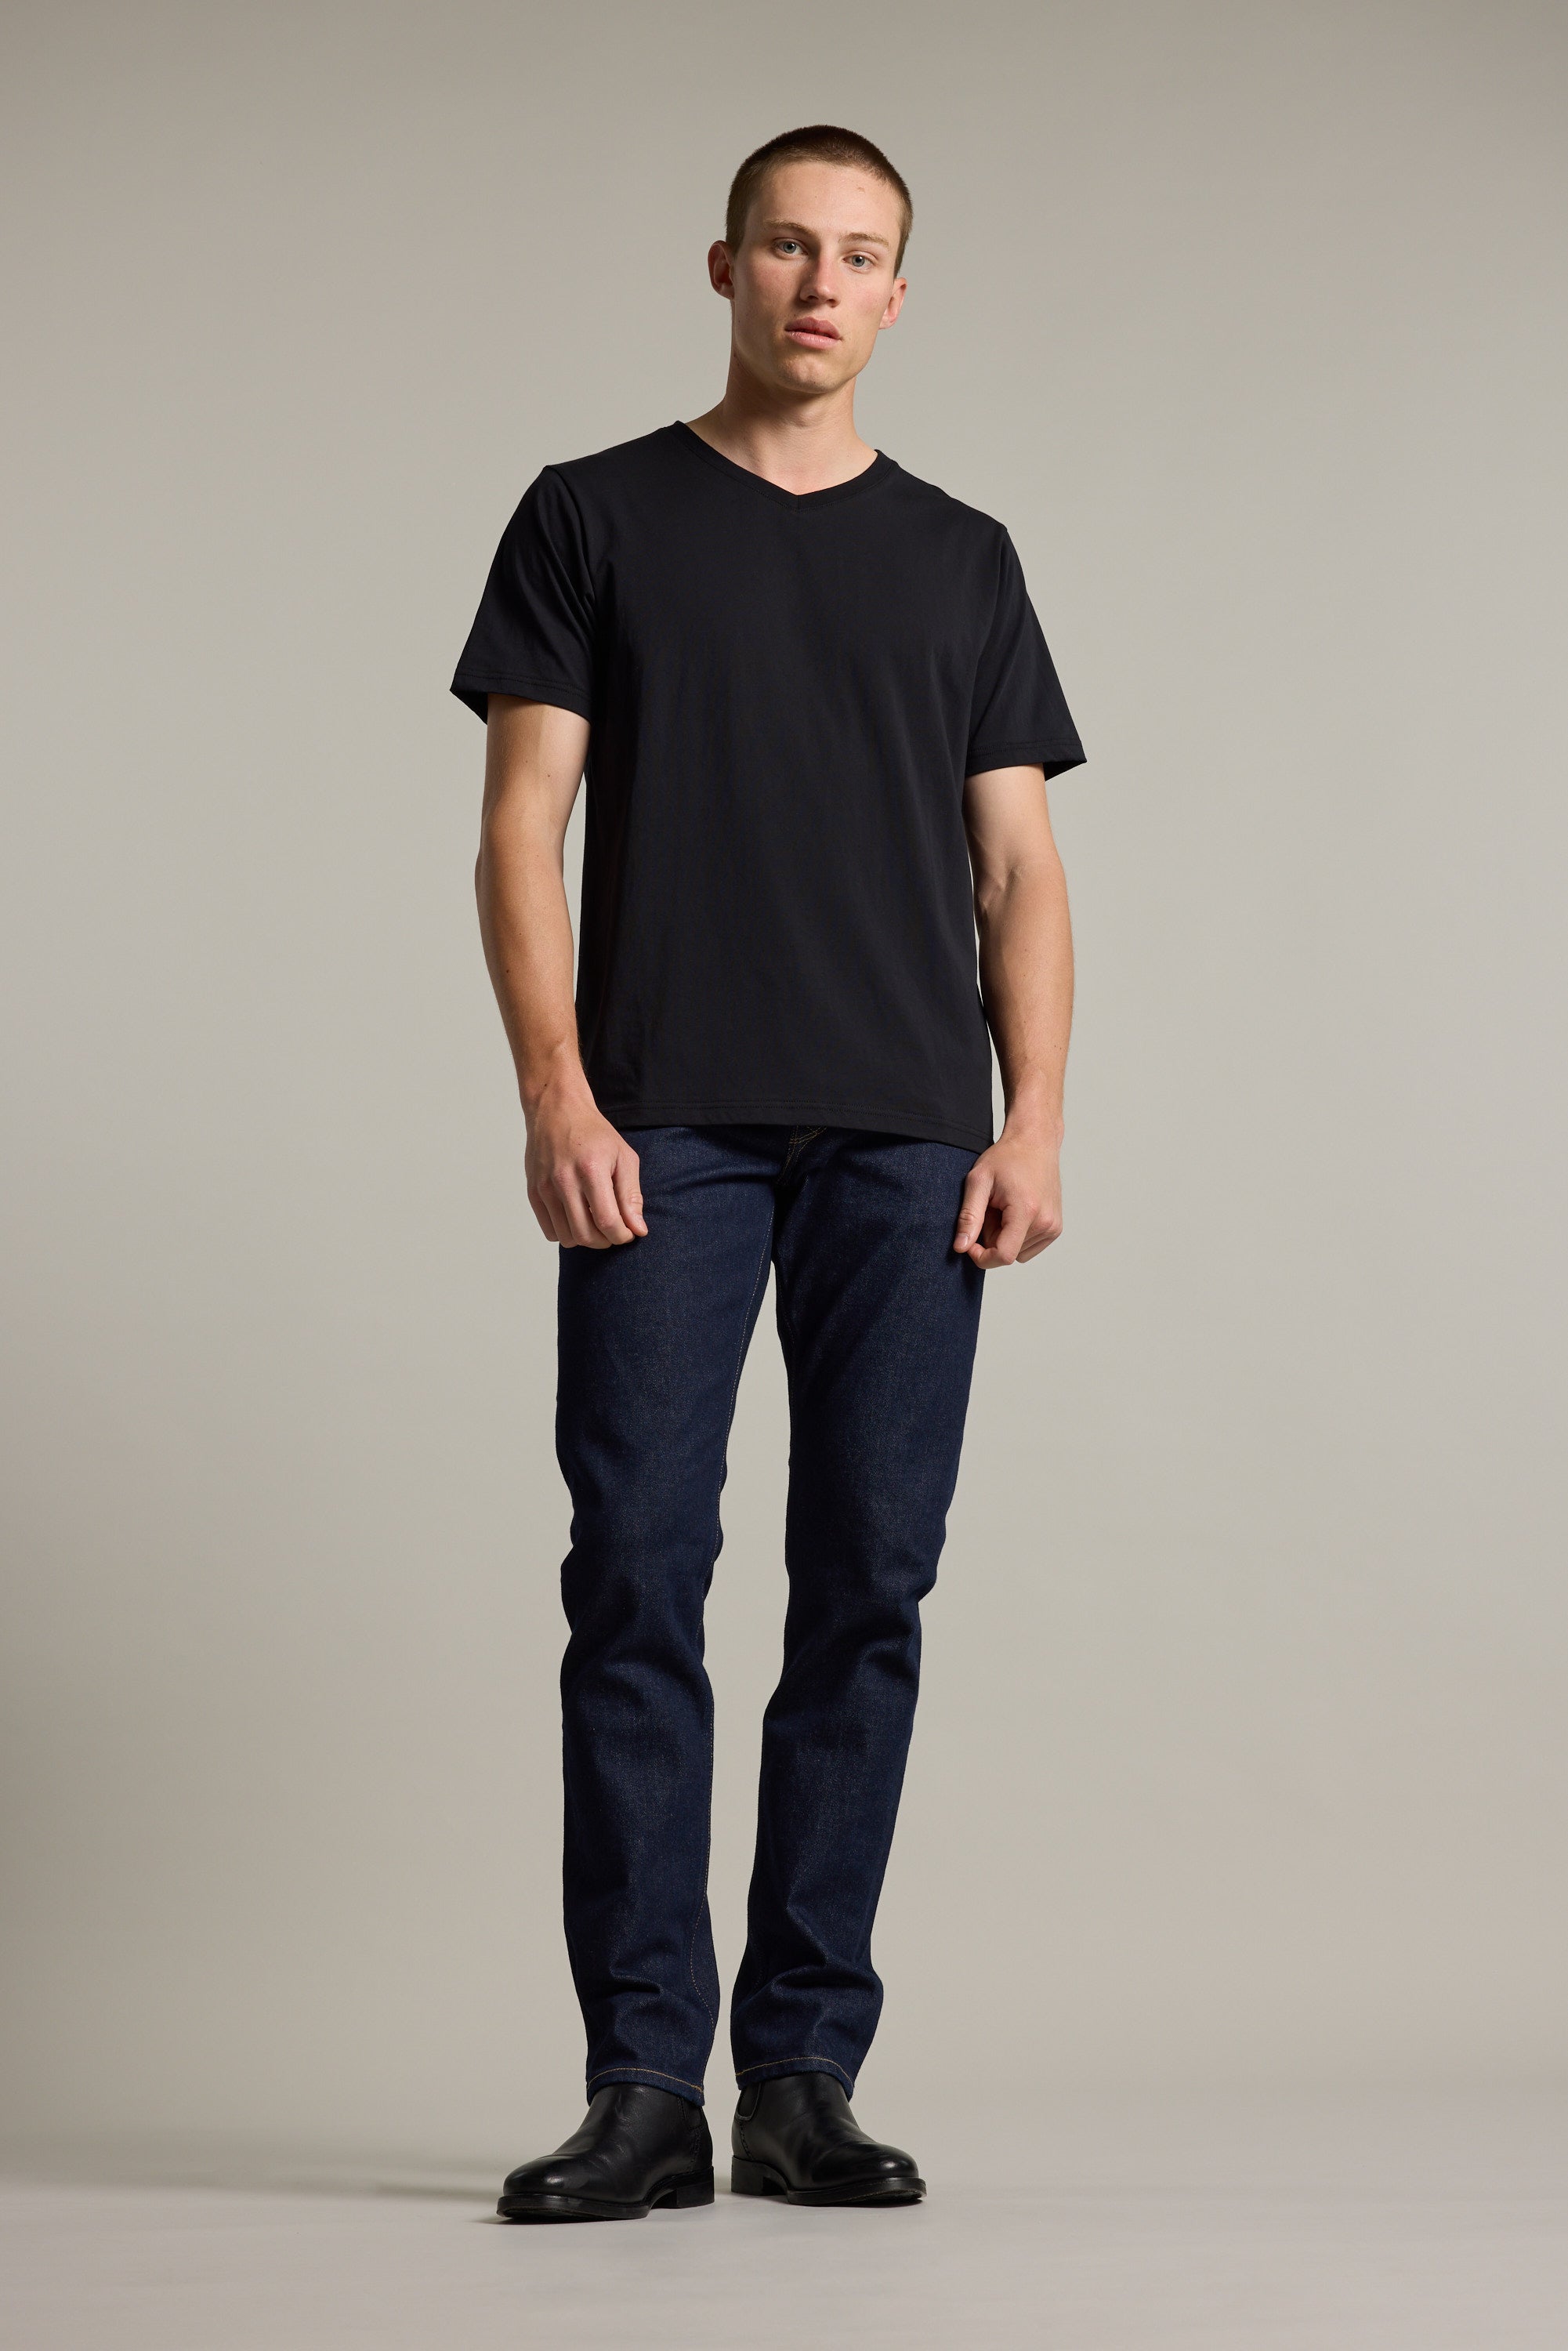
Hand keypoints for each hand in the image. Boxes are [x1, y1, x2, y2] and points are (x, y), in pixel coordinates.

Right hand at [524, 1079, 646, 1247]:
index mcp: (591, 1170)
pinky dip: (566, 1232)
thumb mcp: (624, 1156)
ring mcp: (544, 1187)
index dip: (622, 1236)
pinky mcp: (533, 1192)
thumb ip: (632, 1195)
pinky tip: (577, 1217)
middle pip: (586, 1235)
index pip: (607, 1221)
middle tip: (614, 1230)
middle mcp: (564, 1180)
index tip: (628, 1233)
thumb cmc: (594, 1133)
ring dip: (586, 1239)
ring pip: (566, 1237)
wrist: (556, 1110)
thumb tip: (638, 1229)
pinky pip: (549, 1231)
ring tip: (595, 1222)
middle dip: (606, 1241)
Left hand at [953, 1127, 1061, 1267]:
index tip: (969, 1242)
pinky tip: (1016, 1211)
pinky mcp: (1056, 1228)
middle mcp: (1045, 1222)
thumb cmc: (1007, 1157)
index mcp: (1026, 1210)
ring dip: (1004, 1236)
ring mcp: (1053, 1226)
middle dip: (991, 1238)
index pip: (1004, 1255)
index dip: (981, 1257)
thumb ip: (969, 1216)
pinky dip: (1017, 1235)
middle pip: (1008, 1252)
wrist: (1035, 1142)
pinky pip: (1028, 1247)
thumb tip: (960, 1247)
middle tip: (991, 1208)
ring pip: (1017, 1252)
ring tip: (1004, 1207)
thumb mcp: (979, 1181)